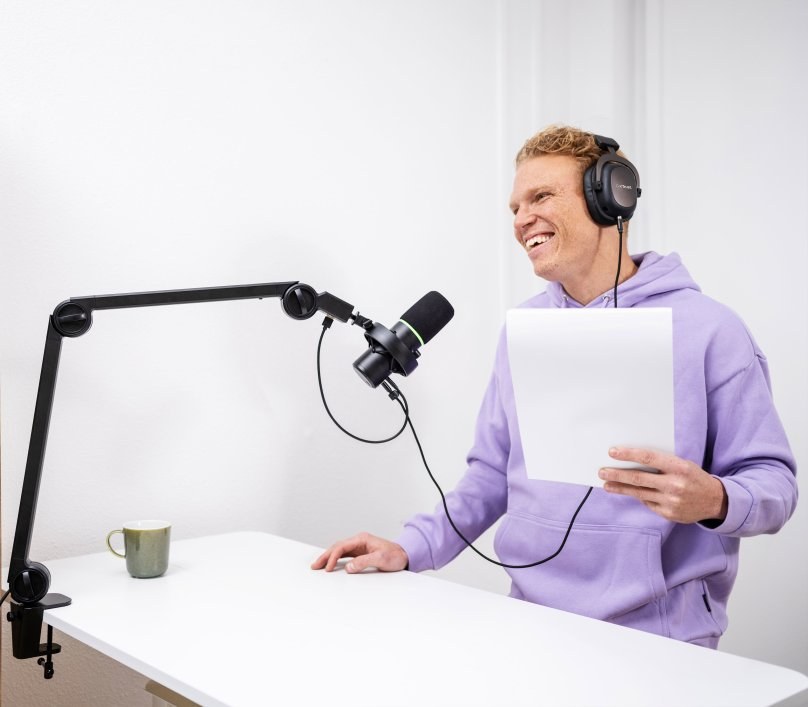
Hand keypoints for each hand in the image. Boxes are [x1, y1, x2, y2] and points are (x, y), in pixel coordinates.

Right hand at [310, 532, 408, 573]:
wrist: (404, 555)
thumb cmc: (395, 556)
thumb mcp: (381, 559)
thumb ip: (364, 562)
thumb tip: (348, 567)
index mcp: (362, 539)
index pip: (342, 547)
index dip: (333, 557)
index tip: (328, 568)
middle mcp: (359, 541)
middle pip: (337, 547)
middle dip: (325, 556)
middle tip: (315, 566)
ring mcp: (359, 546)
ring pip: (339, 550)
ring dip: (329, 557)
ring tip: (318, 565)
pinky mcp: (360, 552)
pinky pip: (344, 554)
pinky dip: (335, 559)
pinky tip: (331, 564)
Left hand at [598, 447, 727, 523]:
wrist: (715, 501)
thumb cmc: (693, 477)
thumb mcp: (682, 464)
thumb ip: (661, 463)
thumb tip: (632, 460)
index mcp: (679, 467)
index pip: (648, 458)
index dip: (628, 454)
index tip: (612, 452)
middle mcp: (675, 484)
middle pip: (638, 478)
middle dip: (617, 474)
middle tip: (602, 471)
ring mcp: (671, 501)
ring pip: (639, 493)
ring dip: (620, 488)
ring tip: (606, 483)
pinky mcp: (669, 513)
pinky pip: (648, 503)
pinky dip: (639, 497)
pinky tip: (630, 492)